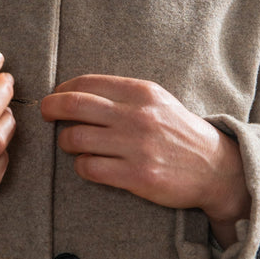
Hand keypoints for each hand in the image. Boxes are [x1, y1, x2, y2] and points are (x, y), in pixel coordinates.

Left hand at [41, 75, 249, 239]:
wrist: (215, 167)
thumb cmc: (178, 131)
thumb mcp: (156, 100)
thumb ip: (122, 93)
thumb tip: (76, 90)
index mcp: (141, 92)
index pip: (86, 83)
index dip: (62, 89)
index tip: (55, 96)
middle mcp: (137, 116)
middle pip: (74, 105)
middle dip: (50, 108)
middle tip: (45, 113)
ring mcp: (136, 146)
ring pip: (75, 138)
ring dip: (66, 141)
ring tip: (71, 144)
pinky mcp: (137, 175)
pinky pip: (89, 168)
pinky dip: (81, 165)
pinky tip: (88, 164)